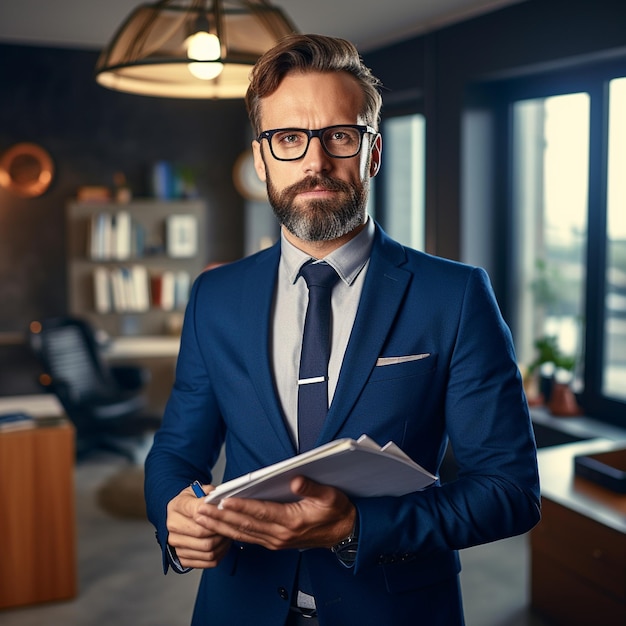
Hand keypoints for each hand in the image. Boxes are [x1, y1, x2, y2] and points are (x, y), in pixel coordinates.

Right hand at [166, 484, 231, 568]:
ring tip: (227, 534)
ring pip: (207, 549)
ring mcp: (175, 544)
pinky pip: (206, 561)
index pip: (198, 511)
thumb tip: (219, 498)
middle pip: (202, 533)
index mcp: (176, 506)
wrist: (179, 516)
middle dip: (220, 529)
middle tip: (229, 525)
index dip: (214, 512)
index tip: (224, 510)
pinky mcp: (181, 558)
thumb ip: (209, 492)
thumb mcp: (198, 490)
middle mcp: (172, 526)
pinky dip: (219, 555)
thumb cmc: (191, 503)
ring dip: (222, 543)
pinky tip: (223, 545)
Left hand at [197, 476, 355, 550]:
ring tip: (202, 518)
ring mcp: (276, 541)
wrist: (344, 533)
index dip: (240, 506)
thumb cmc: (336, 512)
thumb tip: (295, 479)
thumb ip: (311, 488)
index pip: (260, 512)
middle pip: (245, 525)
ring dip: (221, 526)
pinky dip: (231, 532)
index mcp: (291, 521)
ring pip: (243, 534)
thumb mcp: (330, 496)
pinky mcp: (275, 543)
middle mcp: (280, 534)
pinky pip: (248, 539)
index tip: (223, 500)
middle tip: (200, 510)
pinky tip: (220, 527)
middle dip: (221, 517)